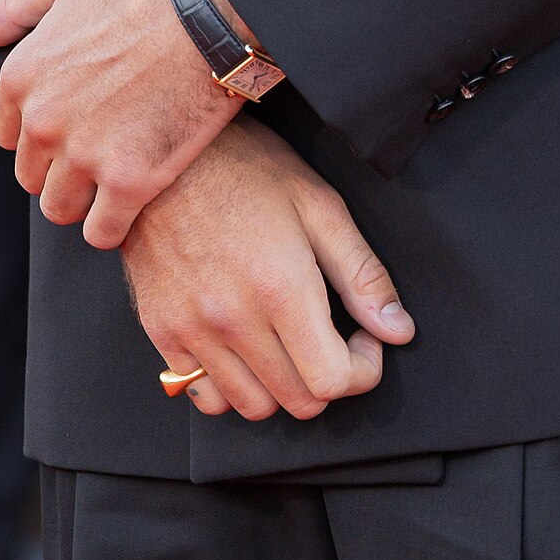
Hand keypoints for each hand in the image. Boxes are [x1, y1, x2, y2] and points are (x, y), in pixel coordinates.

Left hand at [0, 0, 240, 247]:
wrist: (212, 12)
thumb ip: (15, 6)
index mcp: (23, 75)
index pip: (7, 135)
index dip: (40, 132)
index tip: (73, 123)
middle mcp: (43, 120)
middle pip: (32, 176)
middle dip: (61, 167)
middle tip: (102, 148)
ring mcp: (85, 154)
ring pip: (62, 208)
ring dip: (85, 199)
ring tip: (117, 178)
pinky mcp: (130, 180)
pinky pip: (102, 232)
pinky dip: (114, 226)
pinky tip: (133, 204)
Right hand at [122, 122, 413, 421]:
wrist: (163, 152)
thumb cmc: (245, 167)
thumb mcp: (318, 205)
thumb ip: (362, 273)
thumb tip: (398, 329)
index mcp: (281, 288)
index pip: (333, 380)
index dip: (363, 369)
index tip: (363, 340)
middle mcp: (234, 320)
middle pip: (298, 401)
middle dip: (328, 377)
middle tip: (329, 337)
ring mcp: (193, 330)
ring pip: (253, 407)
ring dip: (282, 387)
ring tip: (287, 343)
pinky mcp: (161, 331)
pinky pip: (204, 396)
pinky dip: (231, 386)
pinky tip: (244, 348)